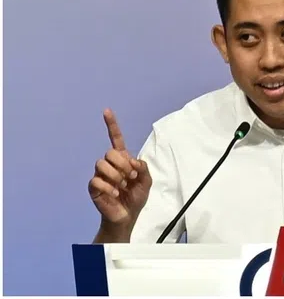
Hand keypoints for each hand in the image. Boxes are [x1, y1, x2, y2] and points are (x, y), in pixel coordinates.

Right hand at [88, 109, 151, 226]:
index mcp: (123, 159)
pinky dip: (109, 187)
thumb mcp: (146, 181)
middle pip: (110, 152)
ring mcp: (100, 175)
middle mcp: (109, 164)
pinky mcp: (93, 187)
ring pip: (102, 164)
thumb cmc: (136, 198)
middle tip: (130, 178)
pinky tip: (114, 194)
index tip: (106, 111)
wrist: (127, 216)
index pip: (116, 139)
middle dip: (123, 164)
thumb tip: (131, 161)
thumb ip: (142, 167)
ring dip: (116, 176)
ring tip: (122, 186)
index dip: (111, 125)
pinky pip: (96, 180)